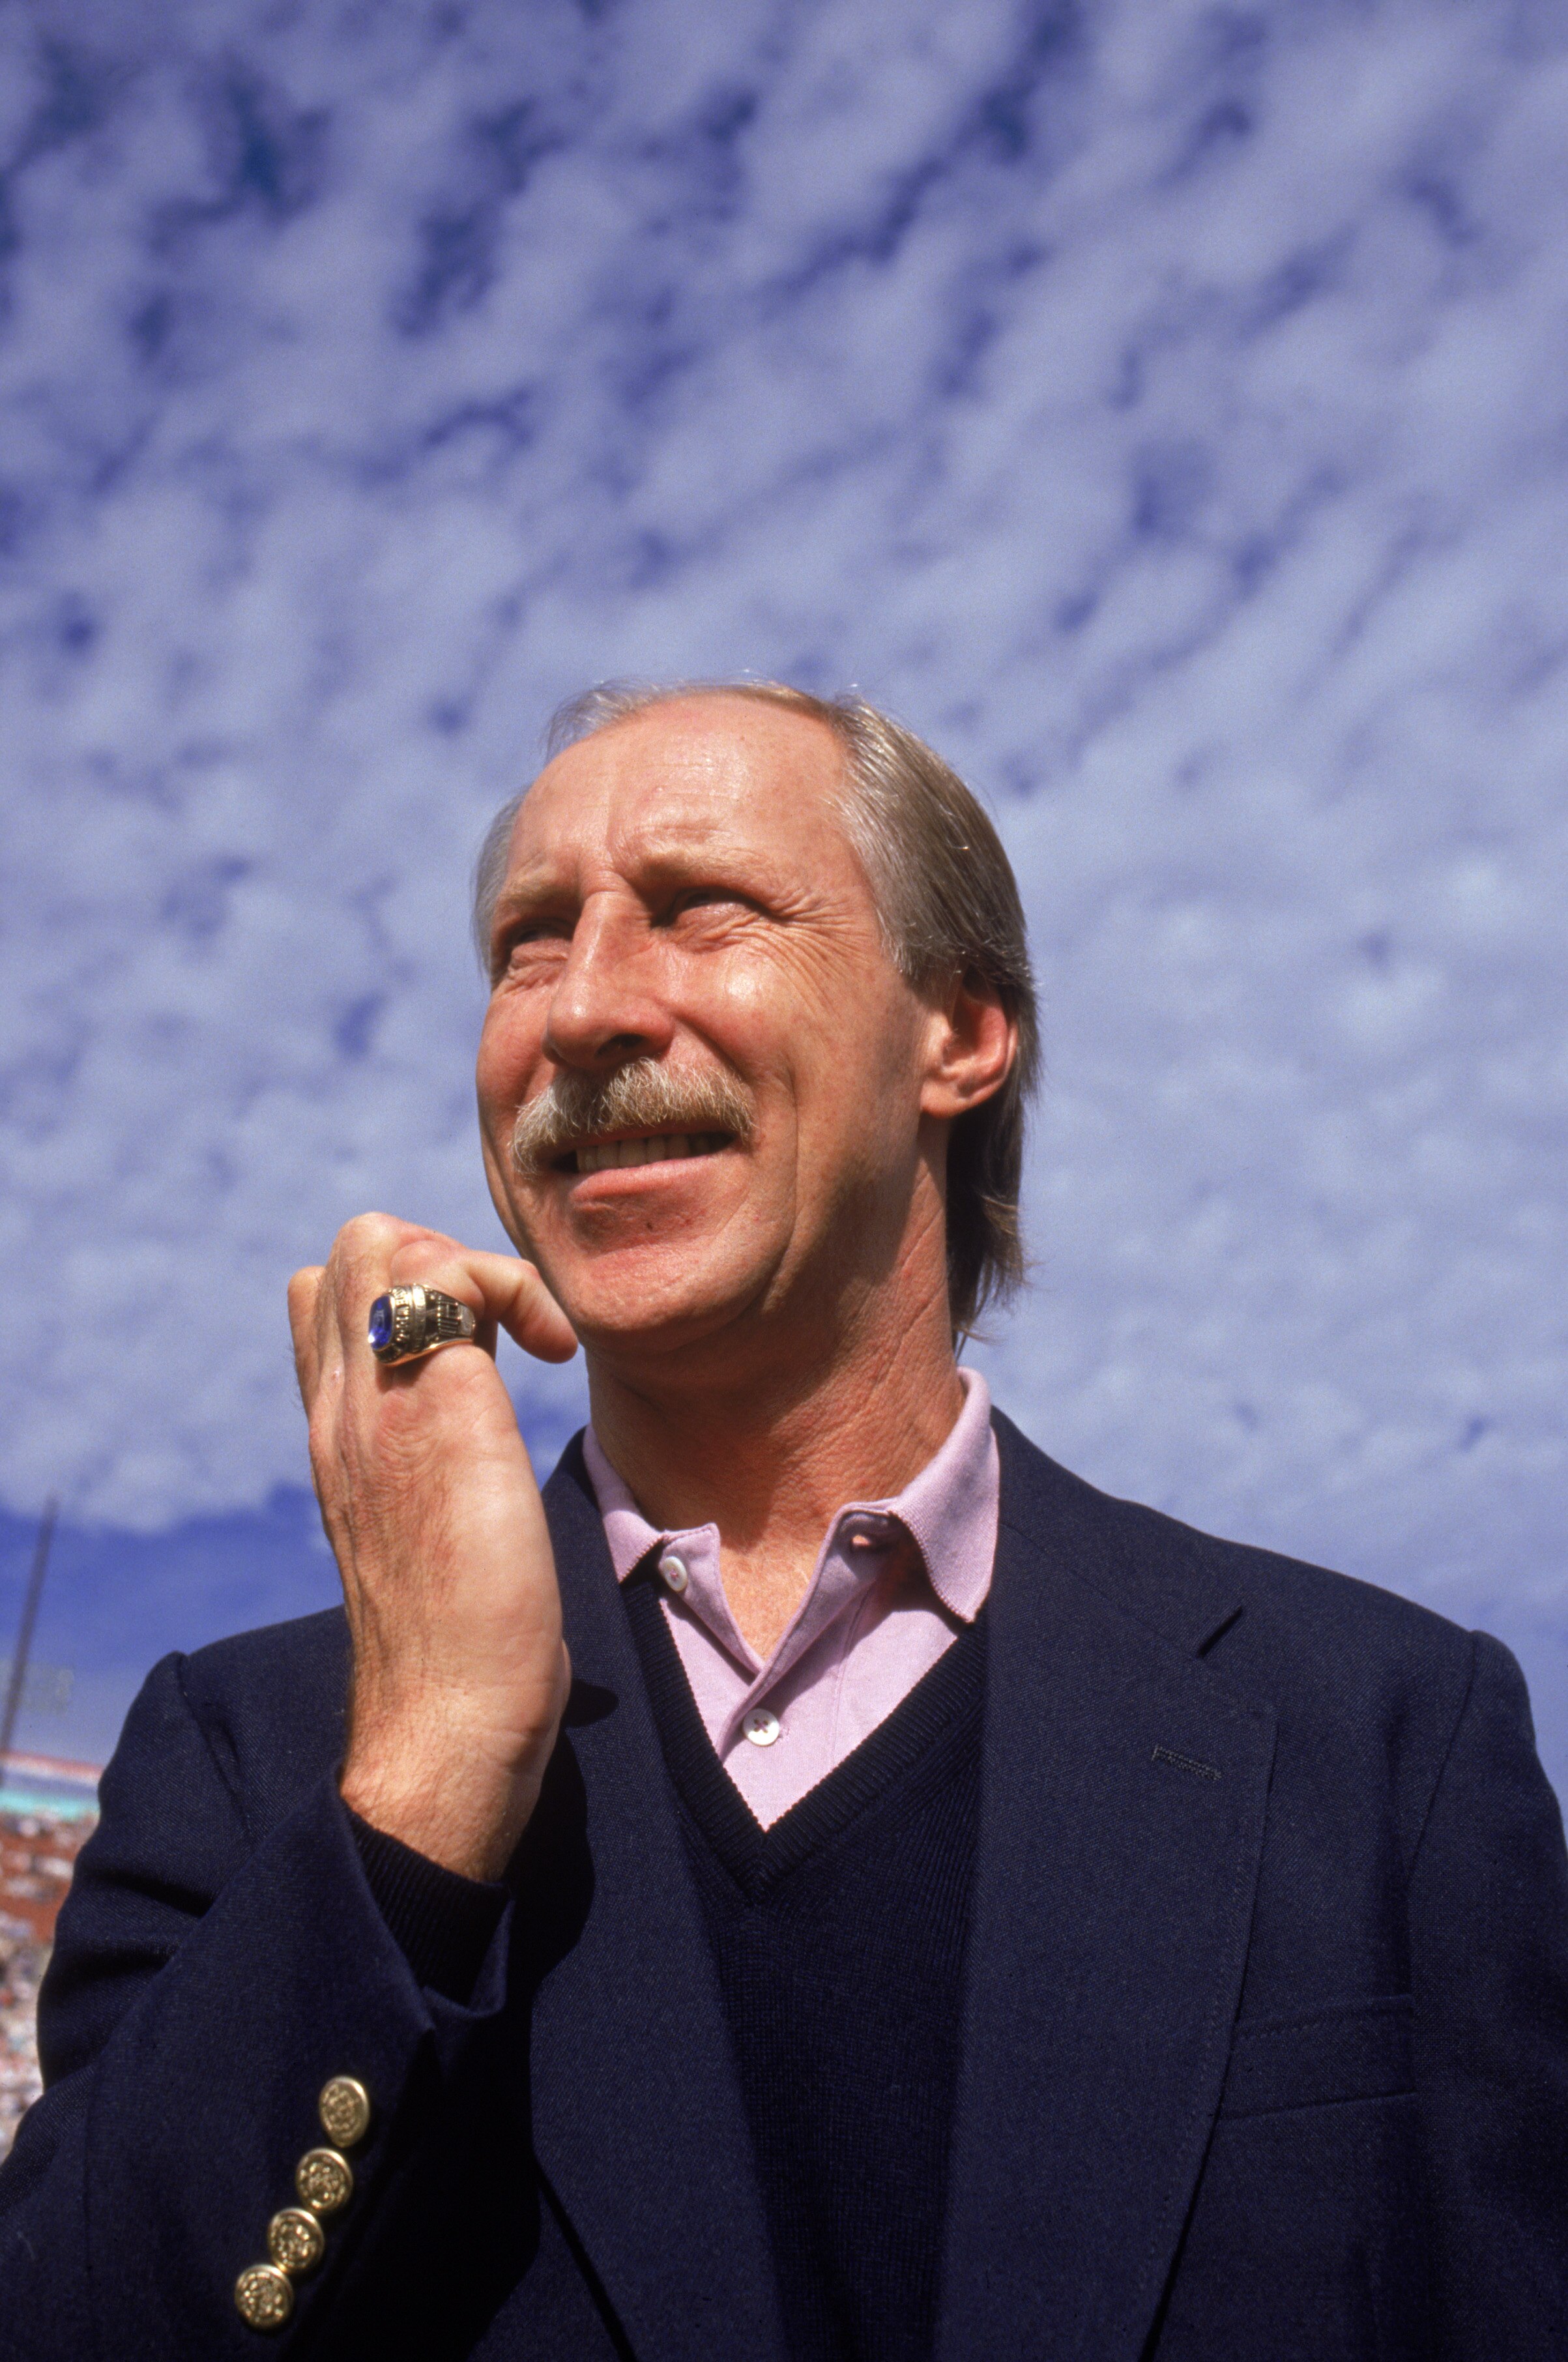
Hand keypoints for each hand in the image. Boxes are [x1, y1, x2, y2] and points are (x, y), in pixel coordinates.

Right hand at [289, 1215, 577, 1881]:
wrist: (450, 1720)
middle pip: (351, 1248)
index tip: (487, 1346)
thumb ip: (434, 1483)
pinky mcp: (438, 1408)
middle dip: (446, 1255)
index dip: (414, 1287)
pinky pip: (451, 1273)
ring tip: (532, 1339)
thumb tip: (477, 1473)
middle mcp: (342, 1408)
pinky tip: (555, 1355)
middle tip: (511, 1334)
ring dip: (479, 1263)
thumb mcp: (430, 1542)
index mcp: (338, 1435)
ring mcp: (379, 1403)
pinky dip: (515, 1286)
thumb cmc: (464, 1652)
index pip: (325, 1297)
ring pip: (384, 1239)